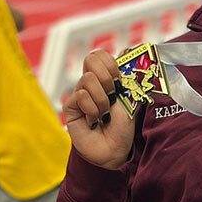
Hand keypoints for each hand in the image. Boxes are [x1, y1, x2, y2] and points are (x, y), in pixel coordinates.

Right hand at [63, 50, 134, 169]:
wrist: (115, 149)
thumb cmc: (123, 127)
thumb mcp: (130, 98)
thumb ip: (127, 78)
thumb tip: (127, 51)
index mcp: (106, 78)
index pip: (100, 55)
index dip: (111, 63)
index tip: (119, 80)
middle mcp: (91, 84)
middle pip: (91, 59)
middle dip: (107, 77)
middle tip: (112, 96)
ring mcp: (80, 94)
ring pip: (87, 79)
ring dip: (102, 99)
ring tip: (104, 114)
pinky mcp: (70, 107)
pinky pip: (81, 96)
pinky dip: (92, 110)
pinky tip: (94, 121)